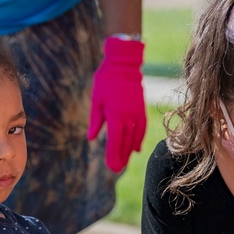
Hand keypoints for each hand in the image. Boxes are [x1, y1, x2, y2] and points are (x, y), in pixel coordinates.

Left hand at [88, 37, 145, 172]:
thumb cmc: (106, 81)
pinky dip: (138, 139)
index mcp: (116, 114)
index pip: (115, 140)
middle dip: (121, 157)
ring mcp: (137, 112)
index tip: (111, 167)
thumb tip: (91, 138)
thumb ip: (95, 121)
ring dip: (129, 151)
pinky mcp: (142, 109)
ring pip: (134, 137)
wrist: (124, 64)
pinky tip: (135, 149)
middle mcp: (129, 116)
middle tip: (116, 169)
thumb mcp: (96, 101)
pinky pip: (141, 128)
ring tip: (124, 162)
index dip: (113, 155)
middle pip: (125, 142)